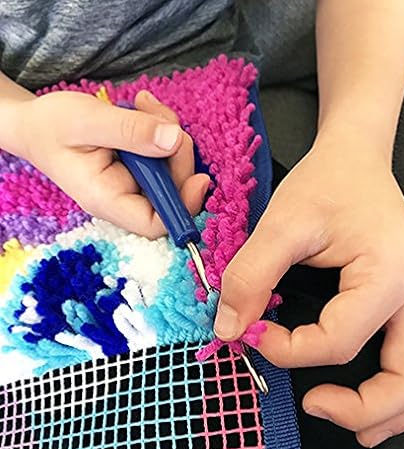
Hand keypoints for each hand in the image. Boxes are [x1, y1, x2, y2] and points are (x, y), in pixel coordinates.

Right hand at [18, 90, 208, 236]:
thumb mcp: (88, 121)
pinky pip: (164, 152)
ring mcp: (133, 182)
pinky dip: (162, 127)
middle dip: (177, 153)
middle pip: (172, 191)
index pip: (154, 222)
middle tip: (159, 117)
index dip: (183, 206)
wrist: (37, 124)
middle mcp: (124, 197)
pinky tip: (144, 108)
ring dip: (169, 133)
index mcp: (107, 199)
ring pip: (172, 168)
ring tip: (143, 105)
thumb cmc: (52, 126)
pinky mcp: (139, 167)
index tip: (200, 178)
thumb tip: (173, 140)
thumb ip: (130, 131)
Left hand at [214, 131, 403, 446]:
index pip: (337, 341)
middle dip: (358, 408)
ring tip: (346, 420)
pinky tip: (373, 404)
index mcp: (389, 274)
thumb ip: (251, 276)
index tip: (253, 334)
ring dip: (386, 411)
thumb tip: (231, 328)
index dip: (286, 349)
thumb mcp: (281, 223)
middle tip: (312, 404)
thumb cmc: (326, 183)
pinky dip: (397, 391)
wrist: (354, 160)